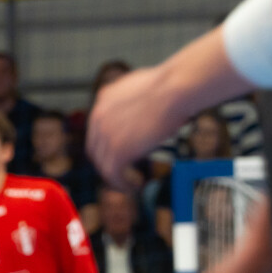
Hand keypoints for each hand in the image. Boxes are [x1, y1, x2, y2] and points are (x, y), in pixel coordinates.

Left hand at [87, 65, 185, 187]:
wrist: (175, 89)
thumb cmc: (171, 86)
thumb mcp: (143, 87)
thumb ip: (133, 100)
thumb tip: (142, 110)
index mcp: (104, 98)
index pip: (98, 128)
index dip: (108, 144)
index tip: (121, 154)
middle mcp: (99, 115)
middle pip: (96, 148)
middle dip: (108, 163)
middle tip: (124, 172)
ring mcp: (106, 133)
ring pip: (102, 164)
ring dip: (116, 177)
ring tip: (131, 183)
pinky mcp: (117, 149)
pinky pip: (113, 174)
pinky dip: (122, 184)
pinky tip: (135, 185)